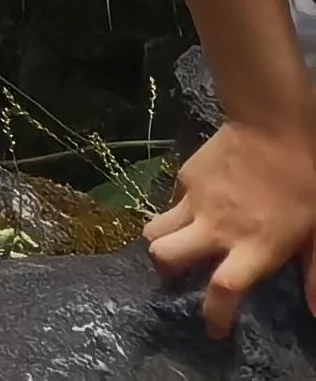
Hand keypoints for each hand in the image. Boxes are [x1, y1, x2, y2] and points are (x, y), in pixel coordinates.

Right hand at [150, 118, 315, 336]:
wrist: (275, 124)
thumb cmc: (307, 181)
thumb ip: (315, 273)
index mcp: (252, 249)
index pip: (221, 293)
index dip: (213, 317)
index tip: (213, 329)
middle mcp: (216, 230)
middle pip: (165, 259)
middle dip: (166, 272)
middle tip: (180, 273)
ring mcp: (196, 201)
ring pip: (154, 230)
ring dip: (161, 242)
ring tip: (178, 241)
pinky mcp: (186, 177)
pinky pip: (172, 202)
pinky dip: (179, 210)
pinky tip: (201, 205)